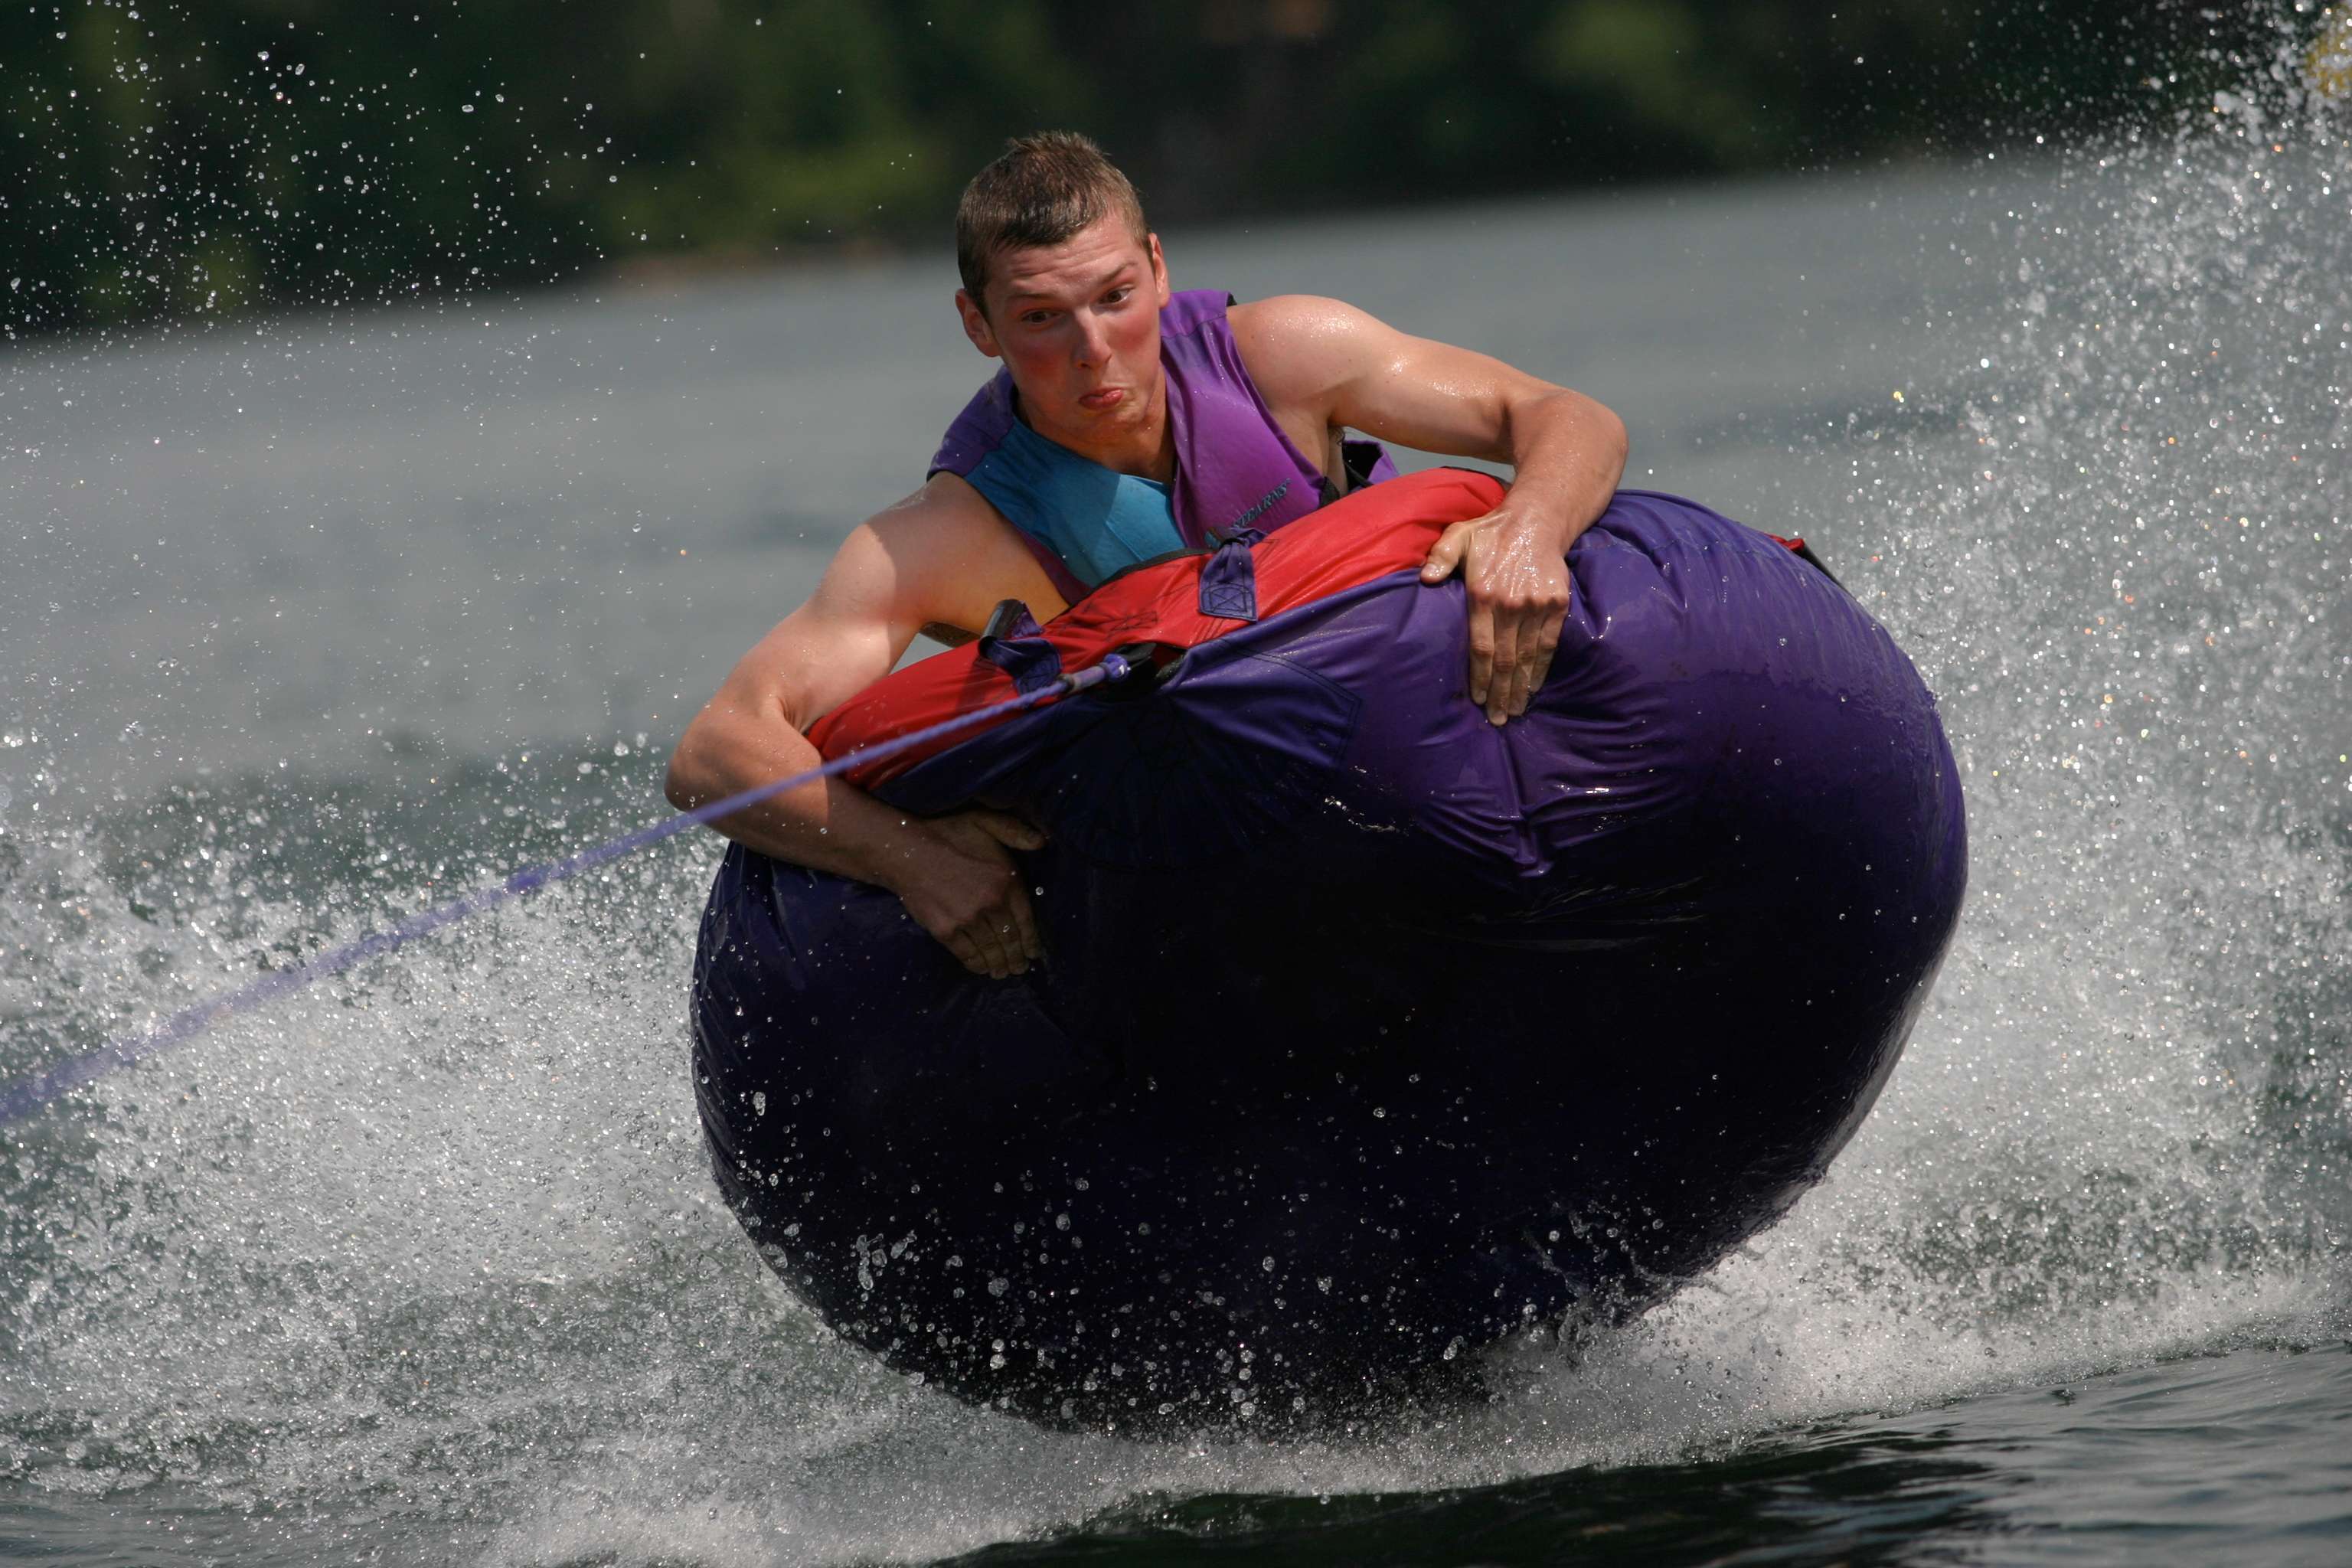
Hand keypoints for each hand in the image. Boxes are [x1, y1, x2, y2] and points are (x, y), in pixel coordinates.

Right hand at [884, 809, 1045, 977]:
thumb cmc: (947, 833)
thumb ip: (1016, 831)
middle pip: (1010, 939)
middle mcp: (991, 904)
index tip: (1034, 953)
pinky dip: (977, 964)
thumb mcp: (985, 821)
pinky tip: (982, 968)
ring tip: (1003, 972)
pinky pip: (967, 954)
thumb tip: (1042, 843)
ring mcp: (968, 920)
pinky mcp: (946, 931)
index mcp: (1006, 881)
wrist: (905, 850)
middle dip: (1017, 958)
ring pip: (991, 950)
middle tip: (1020, 968)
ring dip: (999, 965)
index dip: (1032, 941)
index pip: (1027, 920)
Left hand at [1420, 503, 1571, 724]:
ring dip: (1520, 688)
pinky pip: (1548, 644)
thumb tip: (1426, 579)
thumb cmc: (1491, 531)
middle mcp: (1511, 605)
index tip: (1476, 700)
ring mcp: (1536, 606)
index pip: (1480, 647)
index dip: (1479, 677)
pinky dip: (1541, 669)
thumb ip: (1440, 557)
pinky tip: (1533, 687)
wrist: (1538, 519)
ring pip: (1527, 657)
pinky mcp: (1556, 604)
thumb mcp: (1458, 535)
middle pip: (1504, 660)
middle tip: (1496, 719)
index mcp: (1483, 595)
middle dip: (1499, 693)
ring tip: (1513, 712)